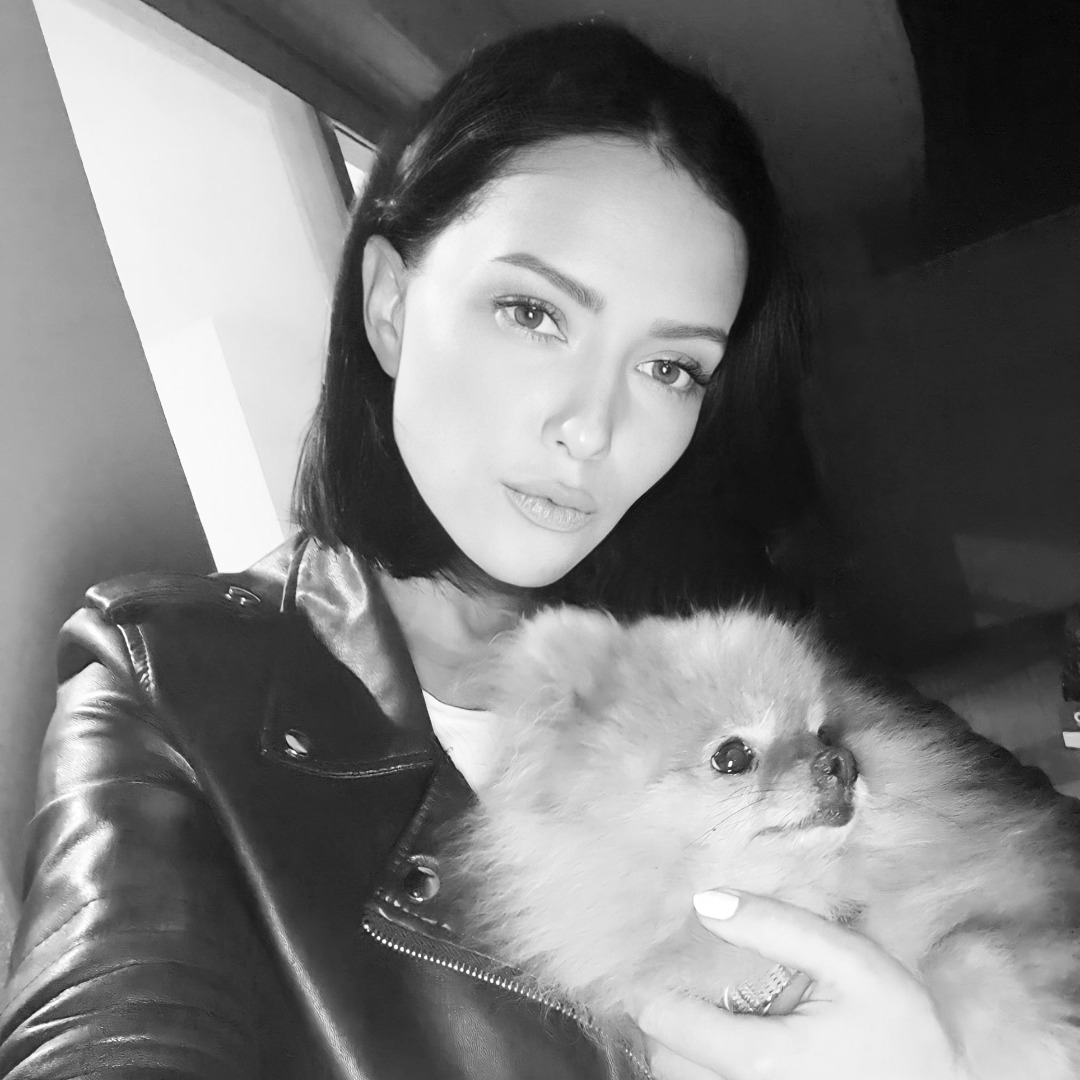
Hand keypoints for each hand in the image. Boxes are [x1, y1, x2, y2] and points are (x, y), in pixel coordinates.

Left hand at [635, 890, 970, 1079]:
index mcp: (765, 1060)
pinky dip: (704, 1064)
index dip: (655, 986)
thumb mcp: (849, 960)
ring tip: (709, 1009)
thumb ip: (776, 926)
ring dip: (681, 1044)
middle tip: (686, 979)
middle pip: (666, 1060)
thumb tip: (704, 902)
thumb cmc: (899, 1027)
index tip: (663, 958)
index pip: (666, 1026)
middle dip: (666, 1016)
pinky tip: (731, 1038)